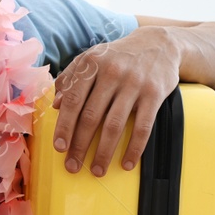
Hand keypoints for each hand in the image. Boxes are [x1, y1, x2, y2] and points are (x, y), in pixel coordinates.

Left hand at [52, 27, 180, 176]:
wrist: (159, 43)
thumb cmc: (118, 56)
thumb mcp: (92, 59)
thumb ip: (71, 78)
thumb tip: (54, 105)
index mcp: (92, 64)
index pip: (73, 100)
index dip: (64, 126)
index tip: (59, 147)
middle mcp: (112, 73)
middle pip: (91, 116)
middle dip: (80, 145)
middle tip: (73, 166)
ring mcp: (134, 83)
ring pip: (115, 125)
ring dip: (104, 152)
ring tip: (97, 171)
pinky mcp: (154, 94)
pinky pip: (143, 127)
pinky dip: (134, 148)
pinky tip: (126, 164)